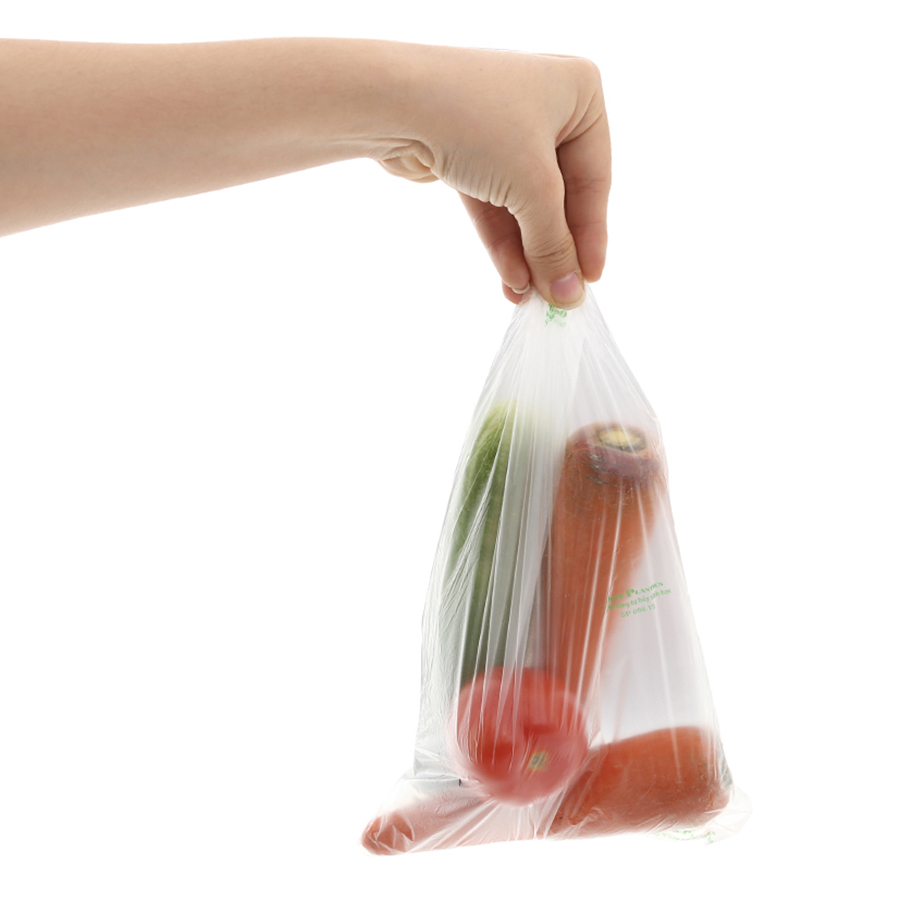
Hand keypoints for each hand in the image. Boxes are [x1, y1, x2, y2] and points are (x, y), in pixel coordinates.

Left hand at [377, 47, 610, 308]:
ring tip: (528, 296)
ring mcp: (502, 128)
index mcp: (579, 93)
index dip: (591, 235)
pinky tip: (509, 278)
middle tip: (556, 297)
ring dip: (526, 254)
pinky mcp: (468, 152)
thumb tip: (570, 293)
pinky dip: (501, 240)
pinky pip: (493, 203)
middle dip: (552, 250)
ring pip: (523, 204)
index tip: (589, 280)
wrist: (392, 103)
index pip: (595, 179)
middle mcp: (545, 104)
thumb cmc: (478, 123)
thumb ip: (554, 245)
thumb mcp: (532, 188)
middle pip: (559, 195)